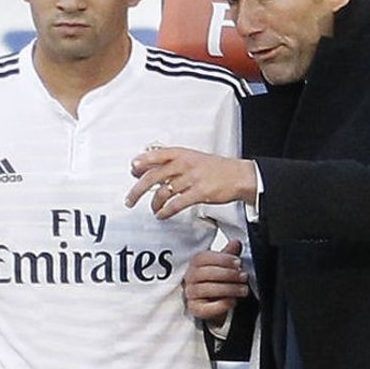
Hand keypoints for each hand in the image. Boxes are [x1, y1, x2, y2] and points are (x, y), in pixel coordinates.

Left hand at [124, 147, 256, 218]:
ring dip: (154, 204)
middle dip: (138, 190)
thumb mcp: (193, 158)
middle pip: (153, 176)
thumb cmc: (216, 168)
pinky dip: (166, 211)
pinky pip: (176, 204)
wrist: (239, 175)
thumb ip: (172, 162)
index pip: (156, 155)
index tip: (132, 170)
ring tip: (153, 209)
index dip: (141, 162)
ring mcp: (192, 178)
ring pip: (163, 192)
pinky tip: (162, 214)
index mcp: (182, 154)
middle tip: (130, 199)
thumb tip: (150, 167)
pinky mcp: (199, 193)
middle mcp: (184, 164)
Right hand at [183, 239, 248, 324]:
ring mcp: (191, 294)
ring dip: (229, 289)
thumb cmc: (217, 280)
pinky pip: (206, 308)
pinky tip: (232, 301)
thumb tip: (236, 242)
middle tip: (243, 276)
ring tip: (243, 290)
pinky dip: (221, 305)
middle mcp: (190, 277)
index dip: (223, 259)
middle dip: (228, 274)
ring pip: (207, 289)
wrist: (213, 301)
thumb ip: (229, 254)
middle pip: (206, 273)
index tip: (238, 262)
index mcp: (195, 263)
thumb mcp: (223, 265)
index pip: (204, 257)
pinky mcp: (195, 309)